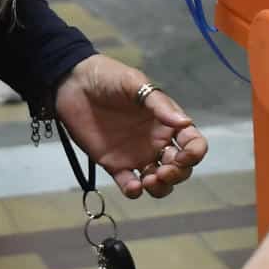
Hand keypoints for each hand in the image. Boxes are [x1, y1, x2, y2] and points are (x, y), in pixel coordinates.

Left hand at [54, 54, 209, 198]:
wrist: (73, 83)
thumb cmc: (108, 77)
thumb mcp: (134, 82)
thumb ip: (159, 103)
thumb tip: (185, 122)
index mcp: (166, 122)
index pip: (192, 142)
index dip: (195, 153)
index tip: (184, 156)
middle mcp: (156, 141)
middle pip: (179, 168)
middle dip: (178, 174)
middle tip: (163, 171)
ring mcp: (136, 155)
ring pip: (158, 182)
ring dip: (160, 188)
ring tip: (148, 181)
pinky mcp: (114, 165)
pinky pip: (129, 185)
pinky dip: (134, 191)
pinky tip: (132, 186)